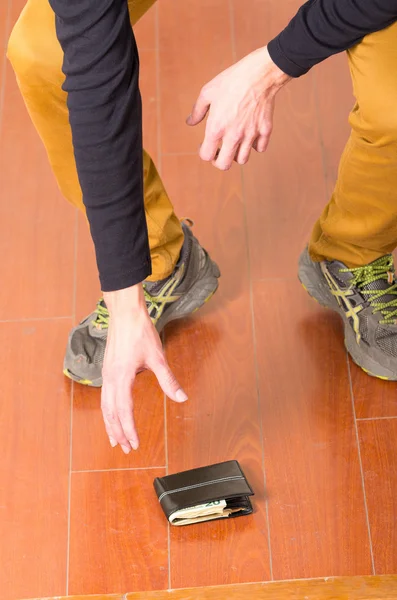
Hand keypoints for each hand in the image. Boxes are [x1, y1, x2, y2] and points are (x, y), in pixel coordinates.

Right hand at [101, 285, 187, 453]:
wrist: (125, 313)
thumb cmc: (140, 332)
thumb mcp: (158, 357)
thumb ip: (168, 380)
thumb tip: (182, 398)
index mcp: (122, 378)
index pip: (124, 411)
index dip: (129, 429)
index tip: (135, 444)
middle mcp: (110, 379)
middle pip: (110, 413)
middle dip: (118, 432)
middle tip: (125, 449)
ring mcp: (106, 374)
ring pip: (105, 406)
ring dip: (110, 424)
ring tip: (115, 439)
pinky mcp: (107, 370)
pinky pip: (105, 397)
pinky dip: (108, 411)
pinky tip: (113, 415)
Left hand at [187, 46, 289, 170]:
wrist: (259, 73)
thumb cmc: (232, 80)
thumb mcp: (208, 92)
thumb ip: (197, 111)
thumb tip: (190, 122)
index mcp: (216, 128)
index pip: (206, 155)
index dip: (204, 152)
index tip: (205, 145)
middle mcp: (233, 135)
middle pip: (224, 165)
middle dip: (219, 161)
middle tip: (219, 151)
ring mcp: (251, 134)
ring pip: (243, 159)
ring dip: (236, 154)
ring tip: (235, 143)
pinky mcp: (265, 130)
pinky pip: (260, 148)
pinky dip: (255, 145)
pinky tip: (250, 135)